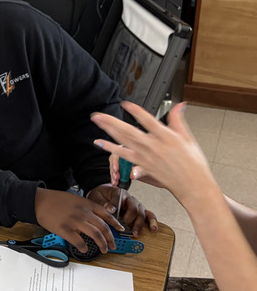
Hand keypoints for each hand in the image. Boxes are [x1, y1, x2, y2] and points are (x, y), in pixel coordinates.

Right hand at [34, 188, 123, 254]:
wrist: (38, 200)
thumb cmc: (54, 199)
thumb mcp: (74, 199)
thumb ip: (85, 207)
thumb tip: (93, 218)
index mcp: (86, 204)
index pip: (106, 215)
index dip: (115, 223)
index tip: (120, 229)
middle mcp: (83, 213)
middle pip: (103, 227)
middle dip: (111, 238)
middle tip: (112, 245)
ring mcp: (75, 221)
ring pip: (95, 235)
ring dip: (102, 244)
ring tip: (104, 249)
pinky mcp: (65, 229)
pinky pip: (78, 241)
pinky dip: (84, 247)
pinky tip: (84, 249)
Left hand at [86, 183, 157, 235]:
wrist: (105, 195)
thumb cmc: (101, 197)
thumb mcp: (97, 197)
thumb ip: (101, 202)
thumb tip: (107, 207)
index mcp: (118, 192)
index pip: (118, 198)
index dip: (114, 205)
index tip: (110, 211)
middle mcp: (129, 198)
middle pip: (133, 208)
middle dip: (128, 219)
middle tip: (122, 227)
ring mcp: (137, 205)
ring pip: (141, 213)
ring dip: (138, 224)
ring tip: (133, 233)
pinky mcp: (141, 211)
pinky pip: (150, 215)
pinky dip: (153, 222)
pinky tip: (153, 228)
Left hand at [92, 102, 221, 214]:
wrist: (193, 186)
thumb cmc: (193, 164)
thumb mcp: (188, 138)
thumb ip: (178, 120)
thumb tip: (179, 105)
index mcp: (166, 136)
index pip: (147, 120)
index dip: (135, 111)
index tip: (125, 103)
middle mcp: (153, 146)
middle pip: (128, 130)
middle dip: (111, 121)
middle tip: (97, 114)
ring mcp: (146, 156)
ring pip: (123, 141)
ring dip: (108, 131)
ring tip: (97, 122)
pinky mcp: (142, 165)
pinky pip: (123, 156)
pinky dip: (111, 149)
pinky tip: (101, 144)